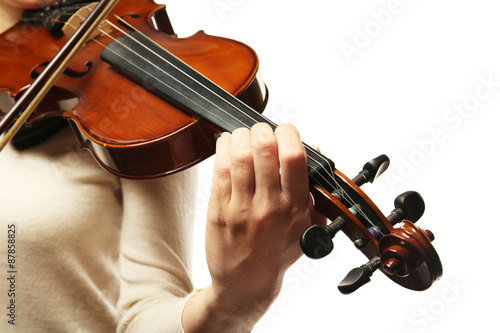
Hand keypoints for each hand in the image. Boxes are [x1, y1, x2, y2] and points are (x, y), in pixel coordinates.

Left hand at [183, 123, 324, 332]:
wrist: (245, 284)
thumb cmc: (276, 254)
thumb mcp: (306, 227)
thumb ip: (312, 192)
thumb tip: (311, 152)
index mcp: (293, 207)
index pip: (294, 157)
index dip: (289, 133)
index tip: (285, 131)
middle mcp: (268, 205)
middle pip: (264, 149)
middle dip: (262, 130)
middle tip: (261, 132)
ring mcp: (241, 208)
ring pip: (239, 155)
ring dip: (241, 136)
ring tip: (244, 136)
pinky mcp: (218, 210)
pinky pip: (219, 170)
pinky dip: (223, 149)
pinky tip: (227, 144)